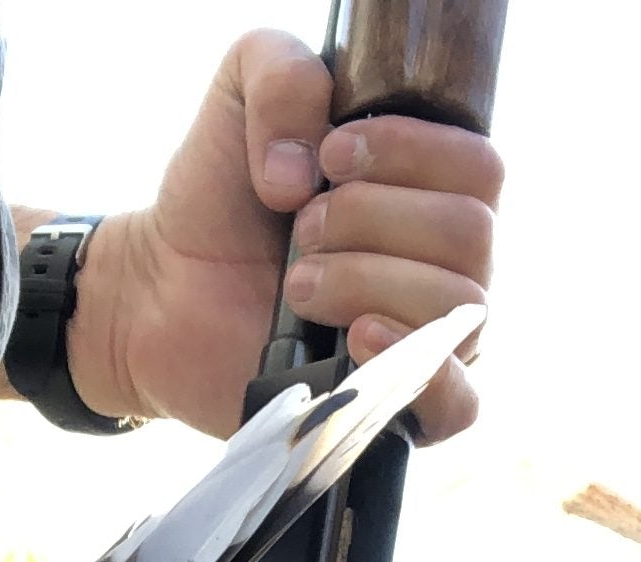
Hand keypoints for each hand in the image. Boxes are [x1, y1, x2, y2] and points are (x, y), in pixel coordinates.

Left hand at [66, 30, 498, 441]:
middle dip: (372, 219)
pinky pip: (459, 403)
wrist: (162, 291)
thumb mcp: (240, 94)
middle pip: (471, 235)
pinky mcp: (398, 408)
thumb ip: (283, 73)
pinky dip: (422, 372)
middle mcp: (447, 264)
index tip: (330, 157)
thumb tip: (308, 166)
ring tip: (299, 284)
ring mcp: (429, 339)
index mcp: (433, 190)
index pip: (479, 168)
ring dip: (367, 280)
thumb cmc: (218, 196)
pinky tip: (359, 339)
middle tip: (300, 229)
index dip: (410, 153)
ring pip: (458, 308)